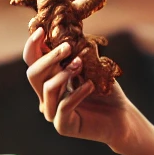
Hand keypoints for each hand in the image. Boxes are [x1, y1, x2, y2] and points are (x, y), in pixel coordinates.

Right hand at [23, 29, 140, 148]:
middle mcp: (46, 96)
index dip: (33, 45)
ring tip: (81, 64)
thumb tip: (69, 28)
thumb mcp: (91, 66)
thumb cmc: (105, 90)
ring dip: (64, 73)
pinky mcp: (63, 126)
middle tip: (67, 47)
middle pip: (33, 74)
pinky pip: (63, 106)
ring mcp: (52, 112)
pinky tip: (91, 85)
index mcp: (49, 79)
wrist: (121, 116)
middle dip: (49, 58)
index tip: (42, 30)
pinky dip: (77, 93)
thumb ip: (77, 52)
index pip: (32, 61)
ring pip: (47, 88)